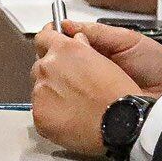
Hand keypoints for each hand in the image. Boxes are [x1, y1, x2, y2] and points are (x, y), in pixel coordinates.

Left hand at [29, 24, 143, 156]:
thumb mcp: (103, 58)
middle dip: (52, 72)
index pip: (43, 37)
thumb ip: (82, 48)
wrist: (122, 123)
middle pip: (40, 65)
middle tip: (71, 85)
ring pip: (39, 88)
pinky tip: (70, 118)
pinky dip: (51, 114)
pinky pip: (40, 110)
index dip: (48, 41)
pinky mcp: (39, 114)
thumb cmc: (118, 94)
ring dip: (51, 93)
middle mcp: (48, 67)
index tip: (49, 43)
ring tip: (74, 105)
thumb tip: (76, 43)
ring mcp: (40, 91)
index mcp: (64, 49)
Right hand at [50, 20, 161, 97]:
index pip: (63, 45)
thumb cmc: (155, 61)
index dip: (52, 41)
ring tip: (61, 76)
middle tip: (55, 59)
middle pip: (57, 66)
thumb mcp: (126, 40)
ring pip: (62, 86)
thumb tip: (65, 25)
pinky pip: (75, 107)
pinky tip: (68, 97)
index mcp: (94, 52)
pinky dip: (69, 102)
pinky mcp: (94, 112)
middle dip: (52, 61)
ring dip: (59, 81)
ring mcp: (89, 93)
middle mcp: (88, 72)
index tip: (46, 38)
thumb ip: (97, 33)